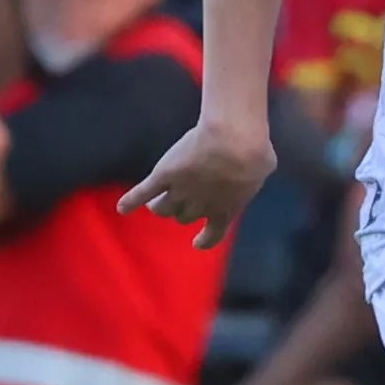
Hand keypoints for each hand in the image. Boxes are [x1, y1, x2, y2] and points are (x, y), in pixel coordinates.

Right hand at [117, 115, 275, 247]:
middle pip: (183, 217)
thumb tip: (260, 164)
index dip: (204, 240)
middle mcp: (200, 207)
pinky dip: (130, 202)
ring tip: (153, 203)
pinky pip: (142, 193)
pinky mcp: (163, 176)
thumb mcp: (262, 165)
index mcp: (226, 210)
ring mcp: (180, 192)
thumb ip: (256, 171)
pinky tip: (122, 208)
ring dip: (158, 206)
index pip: (213, 235)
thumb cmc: (254, 152)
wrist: (233, 141)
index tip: (198, 242)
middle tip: (180, 200)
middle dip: (182, 210)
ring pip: (161, 209)